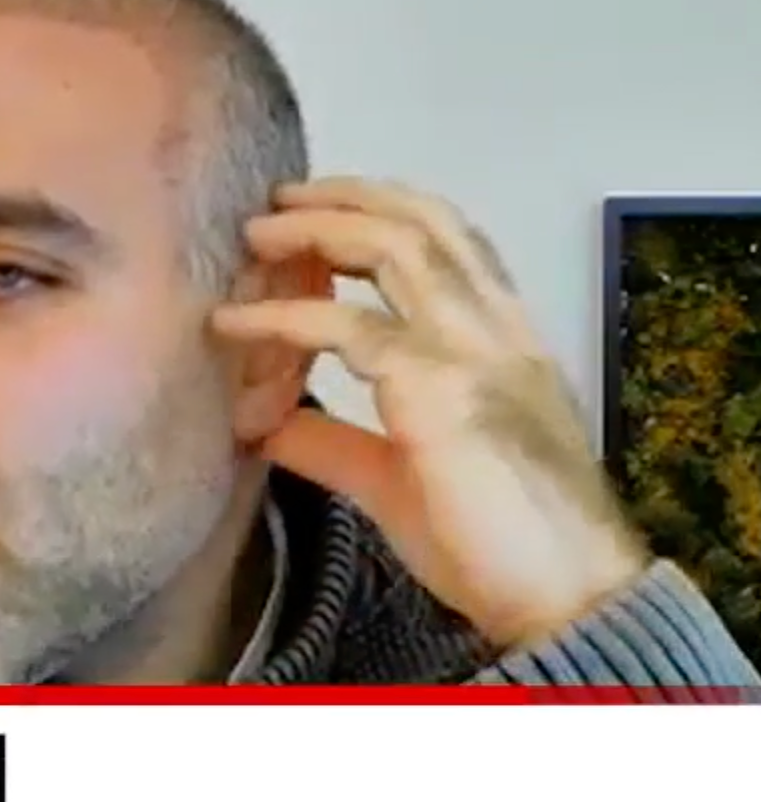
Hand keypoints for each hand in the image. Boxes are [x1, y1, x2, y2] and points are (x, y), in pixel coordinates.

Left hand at [210, 176, 647, 649]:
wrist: (567, 603)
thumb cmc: (499, 547)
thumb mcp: (399, 479)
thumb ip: (338, 443)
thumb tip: (268, 426)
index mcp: (504, 342)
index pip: (452, 240)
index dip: (383, 209)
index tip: (319, 209)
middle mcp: (497, 331)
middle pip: (422, 221)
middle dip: (344, 198)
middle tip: (276, 203)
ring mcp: (472, 354)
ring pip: (394, 245)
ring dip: (316, 229)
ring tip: (255, 235)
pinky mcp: (439, 391)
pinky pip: (344, 329)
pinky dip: (279, 319)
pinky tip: (234, 323)